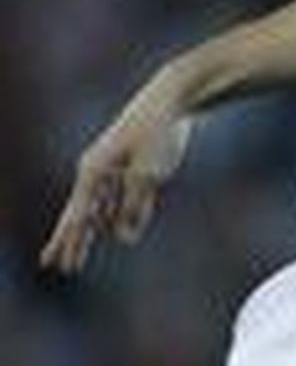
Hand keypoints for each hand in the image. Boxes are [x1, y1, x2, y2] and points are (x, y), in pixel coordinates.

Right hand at [40, 75, 193, 273]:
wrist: (172, 98)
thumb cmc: (156, 133)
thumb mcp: (146, 174)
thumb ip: (133, 207)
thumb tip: (124, 237)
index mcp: (93, 171)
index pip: (77, 215)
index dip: (68, 242)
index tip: (54, 265)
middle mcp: (98, 171)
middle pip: (82, 214)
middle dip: (72, 241)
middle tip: (57, 267)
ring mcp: (116, 169)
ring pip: (103, 209)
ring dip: (95, 231)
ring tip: (78, 257)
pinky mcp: (135, 167)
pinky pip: (125, 199)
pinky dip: (123, 214)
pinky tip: (123, 231)